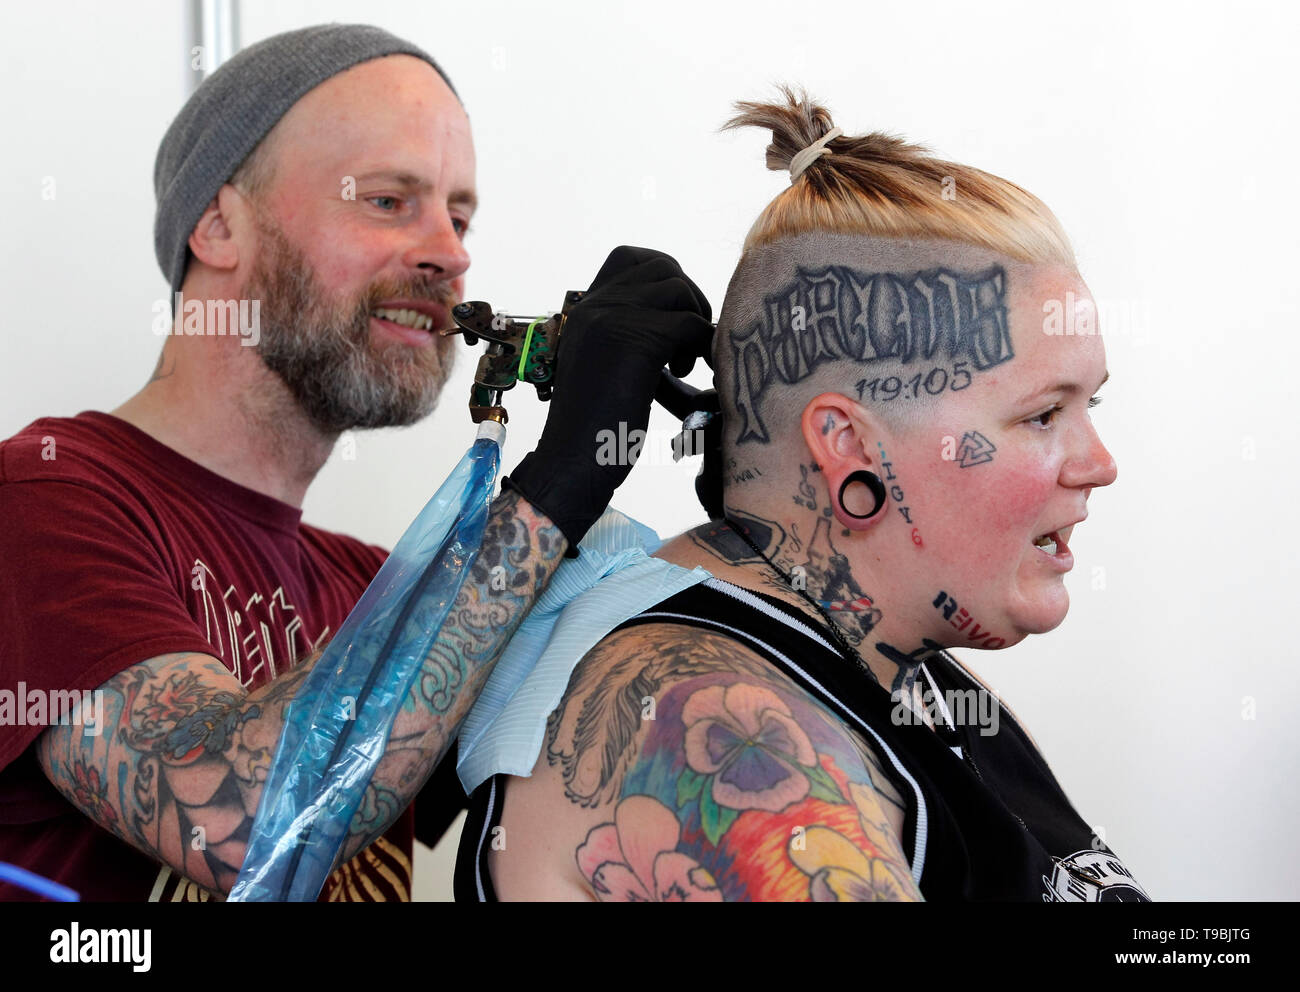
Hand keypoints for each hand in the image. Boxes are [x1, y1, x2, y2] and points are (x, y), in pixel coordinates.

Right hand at [503, 246, 713, 551]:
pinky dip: (700, 344)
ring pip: (679, 289)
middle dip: (688, 296)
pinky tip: (686, 373)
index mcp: (584, 311)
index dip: (663, 278)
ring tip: (682, 362)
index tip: (673, 317)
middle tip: (688, 338)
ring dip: (694, 320)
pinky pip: (690, 323)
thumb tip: (681, 325)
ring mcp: (612, 319)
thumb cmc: (593, 432)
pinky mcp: (635, 342)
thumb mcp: (604, 368)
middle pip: (662, 265)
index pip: (630, 259)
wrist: (569, 465)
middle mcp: (594, 307)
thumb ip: (628, 339)